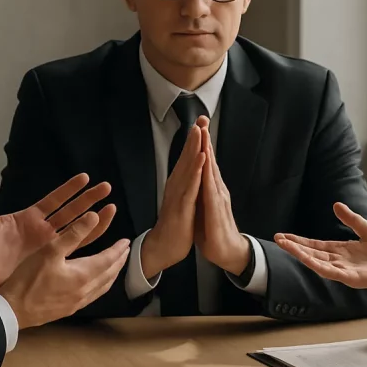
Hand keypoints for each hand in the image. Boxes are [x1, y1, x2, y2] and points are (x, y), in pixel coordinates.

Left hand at [0, 167, 115, 295]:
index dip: (69, 189)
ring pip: (77, 230)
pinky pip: (74, 250)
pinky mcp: (51, 262)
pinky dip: (88, 242)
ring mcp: (48, 247)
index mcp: (28, 218)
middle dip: (89, 199)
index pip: (54, 199)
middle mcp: (42, 230)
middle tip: (107, 188)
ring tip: (112, 208)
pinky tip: (102, 236)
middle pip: (71, 211)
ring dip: (94, 219)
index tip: (85, 177)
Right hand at [0, 212, 130, 328]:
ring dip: (112, 274)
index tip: (126, 241)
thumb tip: (94, 217)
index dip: (118, 249)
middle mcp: (85, 291)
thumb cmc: (28, 280)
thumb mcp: (50, 251)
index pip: (108, 259)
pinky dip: (101, 285)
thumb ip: (73, 233)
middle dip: (119, 261)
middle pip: (109, 274)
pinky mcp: (68, 310)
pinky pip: (93, 295)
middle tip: (125, 251)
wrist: (11, 311)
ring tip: (115, 265)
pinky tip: (95, 284)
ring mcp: (77, 302)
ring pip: (103, 286)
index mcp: (83, 275)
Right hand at [140, 122, 205, 278]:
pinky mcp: (181, 208)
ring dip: (194, 149)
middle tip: (201, 118)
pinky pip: (190, 187)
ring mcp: (177, 196)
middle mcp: (175, 186)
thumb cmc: (176, 225)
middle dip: (194, 138)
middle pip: (186, 157)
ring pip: (187, 169)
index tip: (202, 122)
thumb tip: (193, 170)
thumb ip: (187, 185)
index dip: (194, 140)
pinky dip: (196, 172)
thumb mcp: (183, 201)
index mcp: (178, 184)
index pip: (187, 158)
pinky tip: (202, 160)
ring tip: (200, 132)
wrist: (163, 248)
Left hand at [194, 119, 250, 274]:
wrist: (228, 252)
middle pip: (211, 161)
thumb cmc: (214, 230)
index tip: (196, 125)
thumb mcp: (204, 206)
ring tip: (204, 136)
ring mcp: (219, 199)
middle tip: (202, 119)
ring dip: (208, 153)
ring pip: (212, 172)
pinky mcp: (217, 212)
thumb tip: (195, 177)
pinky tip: (205, 168)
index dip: (202, 144)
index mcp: (212, 189)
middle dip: (206, 140)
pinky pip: (211, 192)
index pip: (206, 162)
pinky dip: (208, 178)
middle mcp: (217, 190)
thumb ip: (201, 191)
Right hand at [273, 202, 366, 307]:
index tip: (283, 236)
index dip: (300, 241)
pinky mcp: (353, 278)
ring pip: (317, 263)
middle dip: (294, 247)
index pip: (315, 245)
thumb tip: (336, 205)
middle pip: (312, 253)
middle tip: (277, 239)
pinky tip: (307, 260)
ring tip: (286, 246)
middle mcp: (339, 262)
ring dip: (301, 255)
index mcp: (342, 251)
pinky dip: (319, 266)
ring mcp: (344, 271)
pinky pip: (333, 272)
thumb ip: (352, 220)